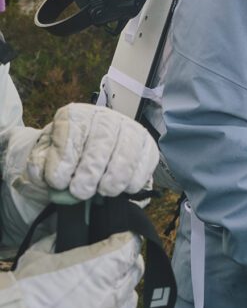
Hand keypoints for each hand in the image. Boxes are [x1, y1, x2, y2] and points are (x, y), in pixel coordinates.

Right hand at [13, 230, 142, 307]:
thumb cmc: (24, 297)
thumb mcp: (37, 257)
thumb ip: (55, 242)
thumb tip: (61, 234)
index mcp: (103, 265)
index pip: (131, 244)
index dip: (125, 240)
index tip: (119, 240)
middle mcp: (114, 293)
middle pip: (135, 270)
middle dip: (125, 265)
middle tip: (109, 267)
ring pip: (130, 301)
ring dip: (120, 295)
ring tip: (99, 297)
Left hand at [25, 103, 158, 200]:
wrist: (87, 158)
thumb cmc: (66, 158)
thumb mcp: (45, 158)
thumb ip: (39, 165)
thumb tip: (45, 174)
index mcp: (75, 115)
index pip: (73, 130)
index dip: (65, 157)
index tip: (58, 181)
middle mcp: (104, 116)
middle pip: (103, 138)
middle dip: (91, 169)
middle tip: (80, 192)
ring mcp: (128, 128)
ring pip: (127, 149)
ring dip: (115, 175)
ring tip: (102, 191)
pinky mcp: (146, 143)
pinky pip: (146, 159)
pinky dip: (135, 177)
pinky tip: (122, 189)